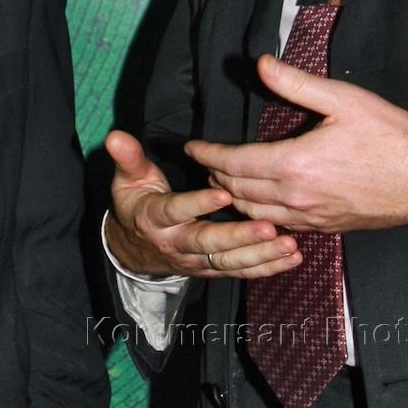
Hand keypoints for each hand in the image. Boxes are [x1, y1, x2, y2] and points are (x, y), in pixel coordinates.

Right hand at [104, 130, 300, 278]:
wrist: (133, 249)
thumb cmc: (135, 204)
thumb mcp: (127, 180)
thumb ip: (128, 158)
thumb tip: (115, 136)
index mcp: (155, 219)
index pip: (176, 210)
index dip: (198, 204)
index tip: (224, 192)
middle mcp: (176, 244)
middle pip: (209, 243)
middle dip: (240, 237)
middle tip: (269, 228)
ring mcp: (196, 261)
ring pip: (229, 262)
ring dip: (260, 255)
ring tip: (288, 244)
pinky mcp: (212, 270)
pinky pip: (241, 272)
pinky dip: (268, 267)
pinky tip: (292, 259)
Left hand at [186, 55, 407, 232]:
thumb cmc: (388, 136)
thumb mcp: (342, 99)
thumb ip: (296, 83)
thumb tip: (262, 64)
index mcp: (294, 165)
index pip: (234, 162)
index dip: (208, 153)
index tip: (192, 146)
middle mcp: (296, 197)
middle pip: (238, 190)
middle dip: (215, 174)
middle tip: (204, 160)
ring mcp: (310, 217)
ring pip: (255, 213)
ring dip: (233, 197)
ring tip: (224, 180)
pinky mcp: (325, 227)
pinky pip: (279, 225)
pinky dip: (258, 214)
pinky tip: (259, 203)